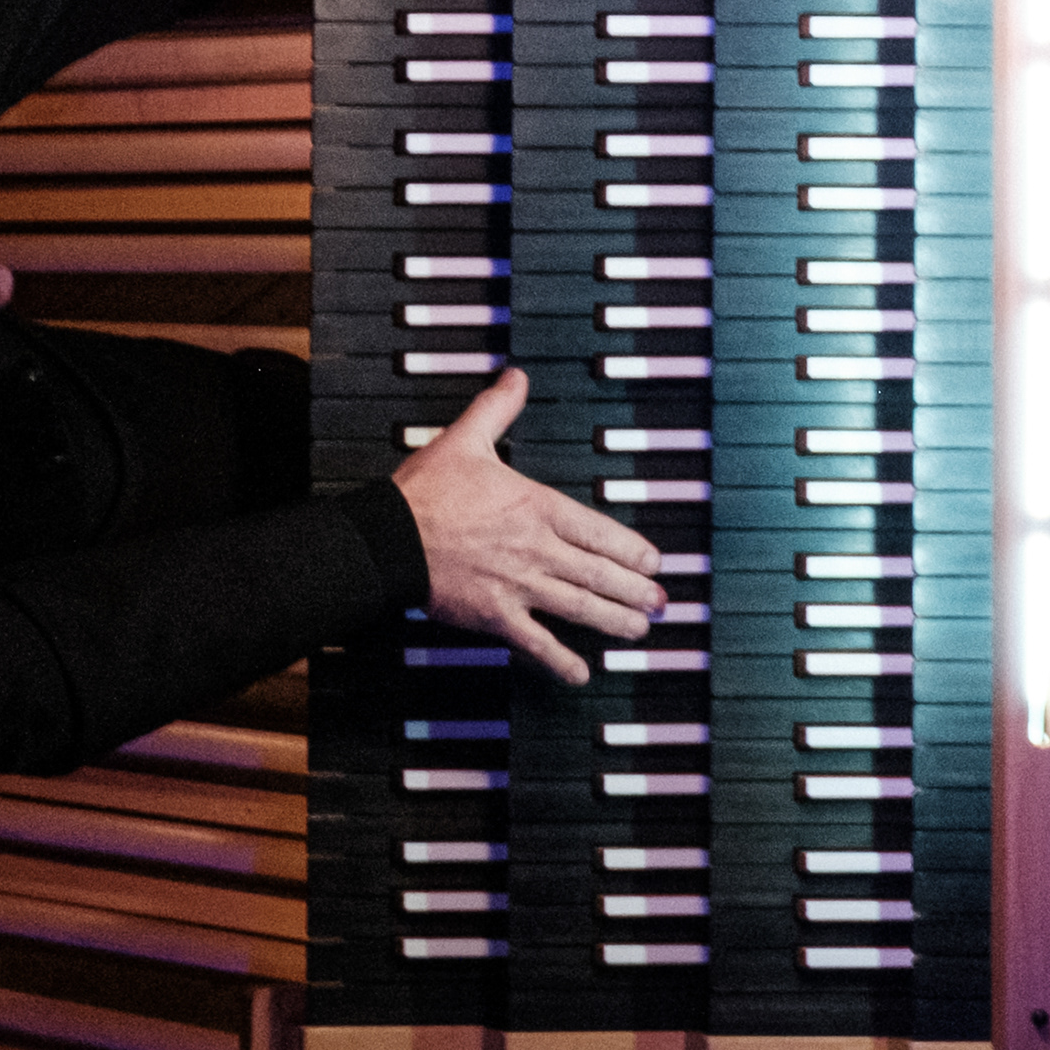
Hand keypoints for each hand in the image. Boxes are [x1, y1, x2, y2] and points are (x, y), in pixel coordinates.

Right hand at [390, 368, 664, 685]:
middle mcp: (536, 549)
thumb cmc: (424, 492)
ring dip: (615, 620)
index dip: (632, 550)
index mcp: (535, 507)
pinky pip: (536, 642)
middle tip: (661, 602)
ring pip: (580, 607)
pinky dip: (561, 660)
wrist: (388, 538)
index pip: (598, 531)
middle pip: (599, 573)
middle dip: (636, 590)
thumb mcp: (465, 439)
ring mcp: (518, 586)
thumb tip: (517, 377)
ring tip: (640, 630)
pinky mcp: (494, 616)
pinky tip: (581, 673)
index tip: (654, 562)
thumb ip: (497, 409)